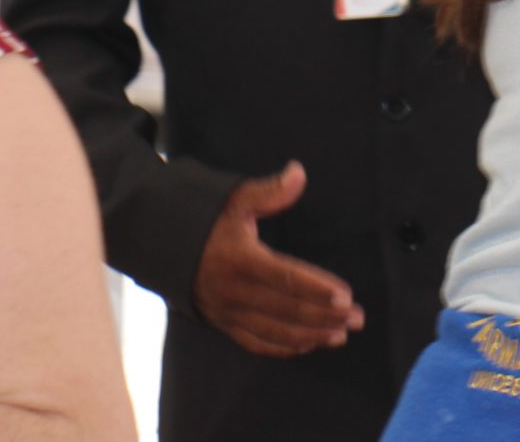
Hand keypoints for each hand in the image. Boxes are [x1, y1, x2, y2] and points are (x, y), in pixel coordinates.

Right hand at [192, 162, 363, 356]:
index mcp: (240, 260)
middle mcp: (233, 291)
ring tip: (342, 334)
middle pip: (285, 309)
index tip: (346, 296)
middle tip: (358, 318)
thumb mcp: (234, 199)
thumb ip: (269, 191)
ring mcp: (227, 311)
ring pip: (273, 331)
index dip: (316, 288)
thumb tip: (298, 172)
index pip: (285, 278)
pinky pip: (255, 342)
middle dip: (324, 316)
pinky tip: (309, 344)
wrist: (161, 245)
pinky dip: (283, 347)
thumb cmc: (206, 219)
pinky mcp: (222, 323)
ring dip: (310, 335)